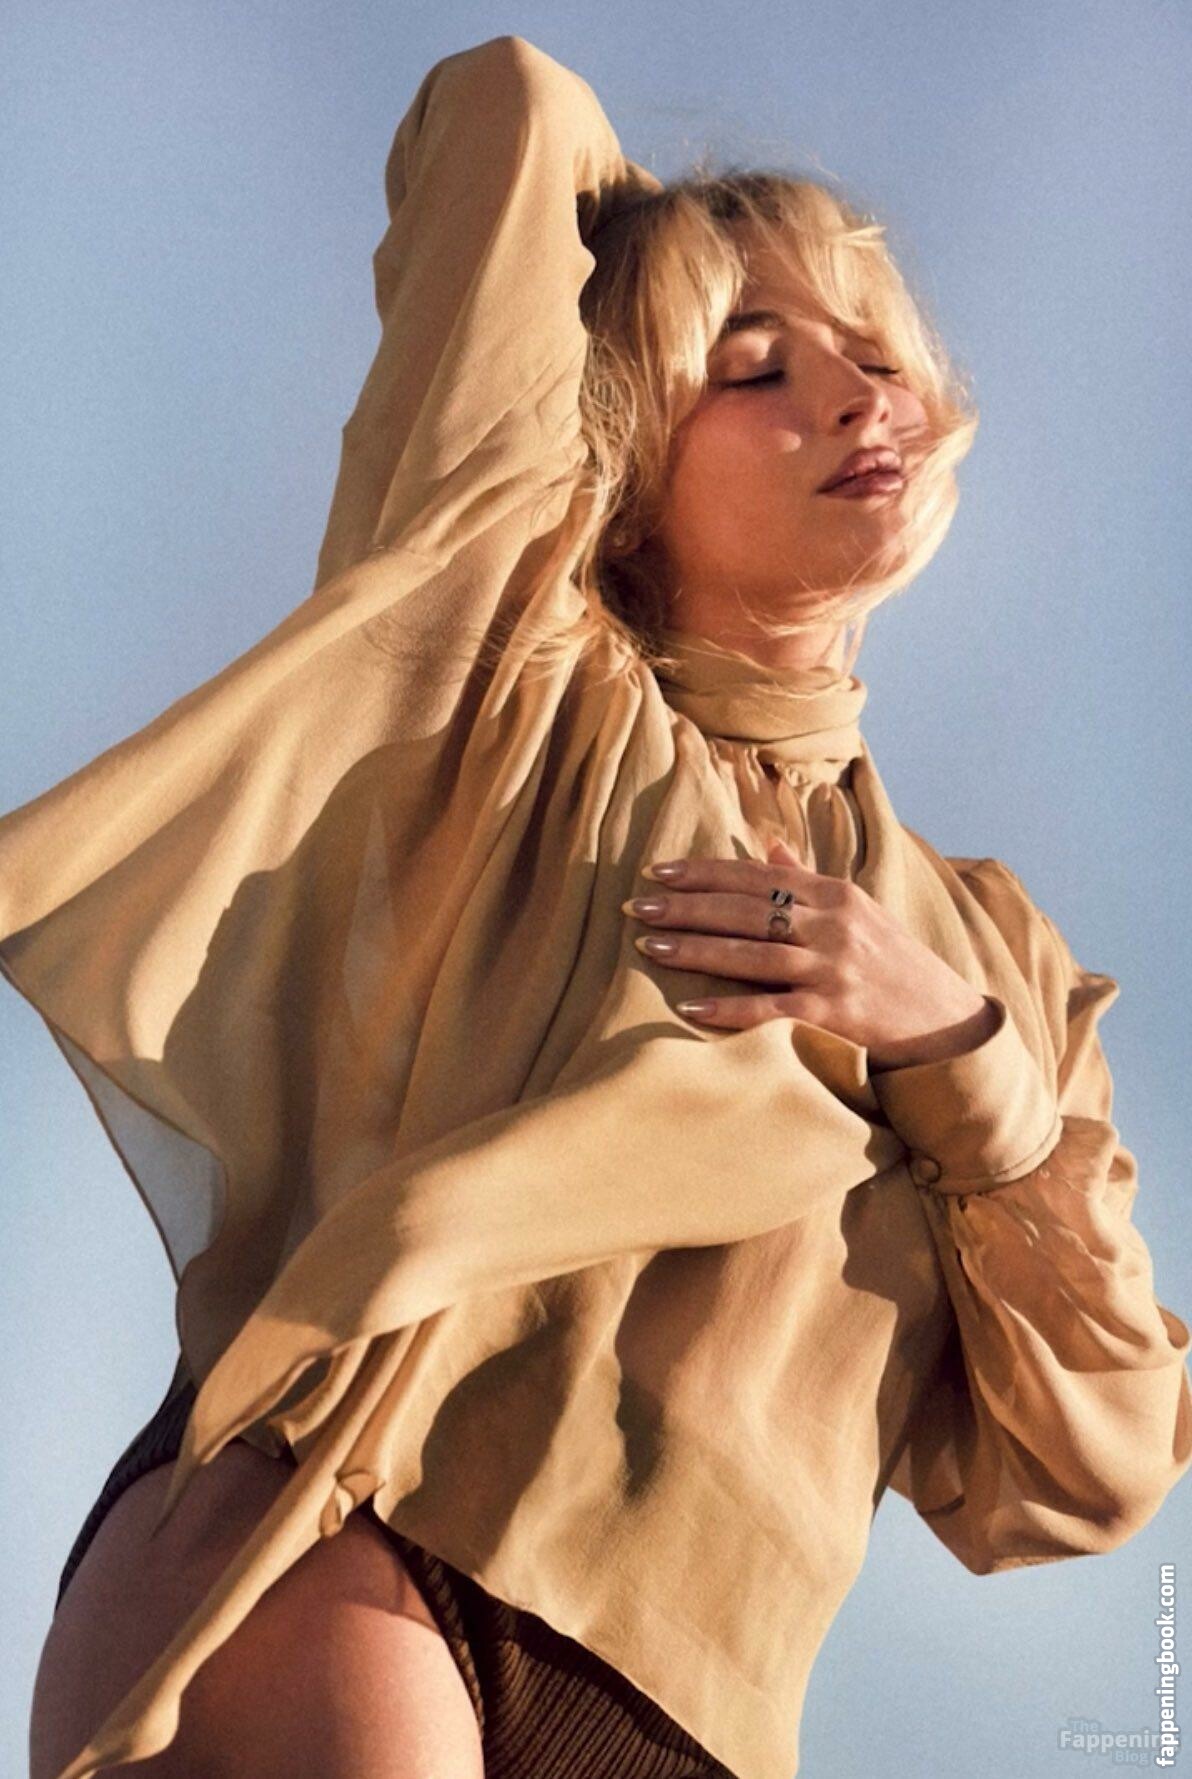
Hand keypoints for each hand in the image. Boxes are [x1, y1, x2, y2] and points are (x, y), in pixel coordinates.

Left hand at [623, 839, 999, 1071]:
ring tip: (648, 946)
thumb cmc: (892, 963)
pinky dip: (730, 1008)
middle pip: (745, 909)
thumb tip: (768, 847)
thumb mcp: (858, 911)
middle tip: (635, 906)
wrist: (945, 1019)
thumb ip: (809, 879)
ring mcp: (833, 967)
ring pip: (751, 953)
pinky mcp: (835, 1011)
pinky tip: (690, 1008)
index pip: (754, 875)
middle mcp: (832, 923)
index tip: (656, 872)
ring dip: (695, 949)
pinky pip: (771, 1007)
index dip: (701, 873)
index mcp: (833, 892)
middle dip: (685, 906)